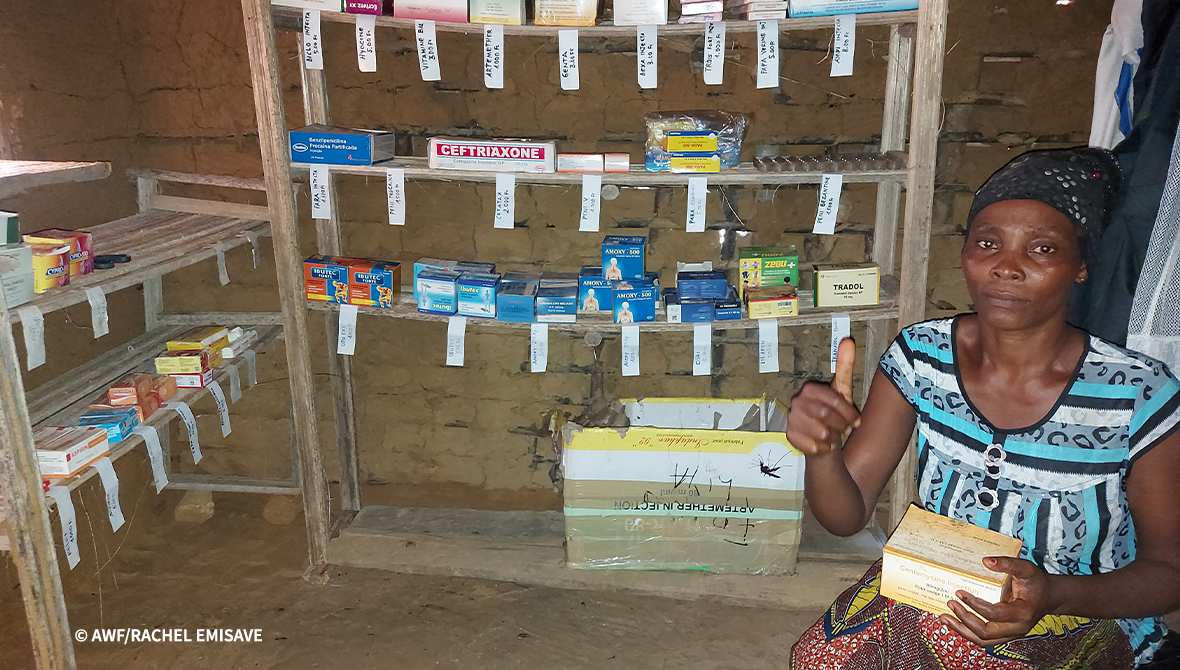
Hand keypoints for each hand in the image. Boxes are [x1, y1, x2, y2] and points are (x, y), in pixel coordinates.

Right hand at [786, 338, 860, 457]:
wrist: (822, 439)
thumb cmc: (834, 415)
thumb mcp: (842, 390)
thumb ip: (844, 365)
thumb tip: (848, 341)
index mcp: (809, 389)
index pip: (833, 400)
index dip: (848, 412)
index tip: (855, 420)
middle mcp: (797, 402)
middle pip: (826, 415)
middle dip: (842, 425)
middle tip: (845, 428)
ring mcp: (792, 420)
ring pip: (821, 432)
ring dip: (834, 437)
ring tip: (834, 435)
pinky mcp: (790, 436)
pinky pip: (814, 445)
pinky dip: (824, 448)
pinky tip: (823, 444)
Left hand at [940, 556, 1052, 646]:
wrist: (1048, 597)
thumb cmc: (1037, 583)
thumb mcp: (1026, 568)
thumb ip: (1007, 564)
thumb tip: (986, 561)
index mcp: (1023, 613)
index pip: (995, 613)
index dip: (975, 605)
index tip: (960, 593)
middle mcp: (1017, 628)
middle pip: (987, 632)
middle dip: (965, 619)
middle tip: (951, 604)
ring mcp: (1011, 634)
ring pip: (983, 640)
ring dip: (962, 630)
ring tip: (945, 618)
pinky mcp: (1004, 635)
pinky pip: (984, 639)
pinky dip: (968, 632)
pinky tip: (955, 623)